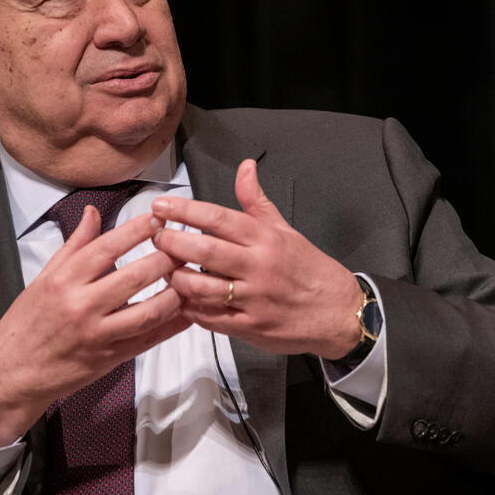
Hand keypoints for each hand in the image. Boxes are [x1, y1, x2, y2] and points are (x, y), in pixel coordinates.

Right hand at [0, 209, 188, 447]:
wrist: (13, 372)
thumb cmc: (27, 323)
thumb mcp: (45, 277)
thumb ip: (75, 245)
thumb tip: (93, 213)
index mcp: (64, 280)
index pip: (108, 247)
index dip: (138, 230)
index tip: (159, 219)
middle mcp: (82, 305)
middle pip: (135, 277)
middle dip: (166, 259)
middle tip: (184, 246)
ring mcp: (98, 334)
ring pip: (148, 311)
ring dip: (175, 294)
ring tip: (188, 277)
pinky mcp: (110, 358)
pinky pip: (148, 339)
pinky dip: (172, 325)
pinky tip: (187, 311)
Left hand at [150, 159, 364, 359]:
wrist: (339, 313)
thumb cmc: (309, 269)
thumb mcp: (286, 230)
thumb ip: (256, 201)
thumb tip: (245, 166)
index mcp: (265, 239)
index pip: (218, 218)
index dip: (185, 211)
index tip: (161, 207)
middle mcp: (258, 267)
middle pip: (204, 251)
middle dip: (172, 242)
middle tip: (155, 236)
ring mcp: (253, 299)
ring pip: (201, 288)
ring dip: (176, 278)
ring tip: (165, 270)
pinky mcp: (250, 328)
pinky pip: (209, 318)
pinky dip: (190, 308)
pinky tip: (182, 299)